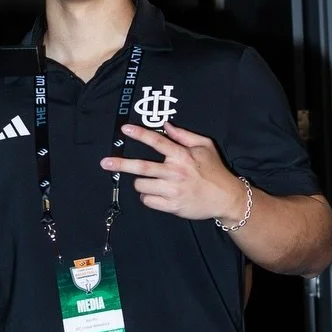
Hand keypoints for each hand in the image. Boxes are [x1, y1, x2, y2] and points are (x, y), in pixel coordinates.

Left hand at [101, 123, 247, 221]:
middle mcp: (175, 172)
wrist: (226, 198)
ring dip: (140, 183)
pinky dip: (147, 197)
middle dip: (121, 164)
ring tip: (149, 181)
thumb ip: (184, 136)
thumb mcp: (205, 147)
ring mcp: (172, 191)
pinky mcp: (172, 206)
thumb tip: (167, 125)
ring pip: (142, 186)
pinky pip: (148, 201)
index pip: (157, 142)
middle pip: (142, 167)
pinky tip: (156, 193)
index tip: (124, 129)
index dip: (139, 134)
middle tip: (105, 163)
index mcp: (182, 156)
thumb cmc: (215, 170)